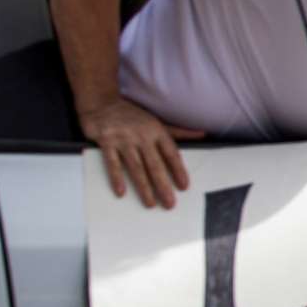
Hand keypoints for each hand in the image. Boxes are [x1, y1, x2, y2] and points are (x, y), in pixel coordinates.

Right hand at [80, 96, 203, 208]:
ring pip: (136, 167)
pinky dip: (116, 178)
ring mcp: (123, 139)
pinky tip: (121, 192)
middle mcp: (142, 135)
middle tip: (169, 204)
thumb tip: (203, 134)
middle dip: (163, 186)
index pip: (171, 153)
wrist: (102, 102)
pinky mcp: (106, 142)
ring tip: (150, 204)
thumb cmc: (133, 115)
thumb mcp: (158, 121)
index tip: (184, 187)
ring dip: (143, 187)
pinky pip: (112, 163)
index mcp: (157, 131)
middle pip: (155, 164)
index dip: (178, 170)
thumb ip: (179, 132)